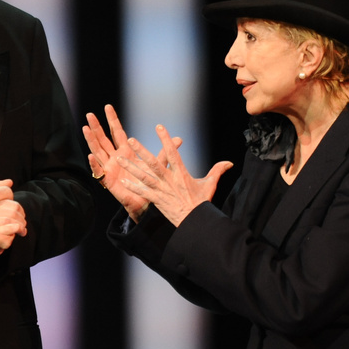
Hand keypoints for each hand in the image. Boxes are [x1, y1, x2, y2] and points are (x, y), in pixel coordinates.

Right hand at [83, 104, 180, 221]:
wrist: (146, 202)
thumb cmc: (150, 183)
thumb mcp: (158, 164)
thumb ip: (166, 151)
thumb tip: (179, 139)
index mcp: (126, 151)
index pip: (117, 132)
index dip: (112, 120)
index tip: (108, 106)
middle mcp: (115, 158)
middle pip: (103, 139)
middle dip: (96, 127)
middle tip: (89, 114)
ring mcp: (110, 168)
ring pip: (98, 151)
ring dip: (91, 140)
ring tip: (85, 128)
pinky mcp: (108, 181)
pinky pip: (99, 172)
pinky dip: (95, 164)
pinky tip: (91, 156)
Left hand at [116, 123, 232, 227]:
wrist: (196, 222)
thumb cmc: (202, 203)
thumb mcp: (210, 185)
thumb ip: (217, 171)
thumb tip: (229, 162)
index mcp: (181, 174)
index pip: (172, 153)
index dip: (166, 139)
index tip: (159, 127)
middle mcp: (170, 180)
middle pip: (154, 162)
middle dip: (142, 151)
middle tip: (130, 139)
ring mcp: (162, 190)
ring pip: (144, 176)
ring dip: (132, 167)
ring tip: (119, 158)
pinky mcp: (158, 200)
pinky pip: (143, 192)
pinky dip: (134, 187)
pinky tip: (123, 181)